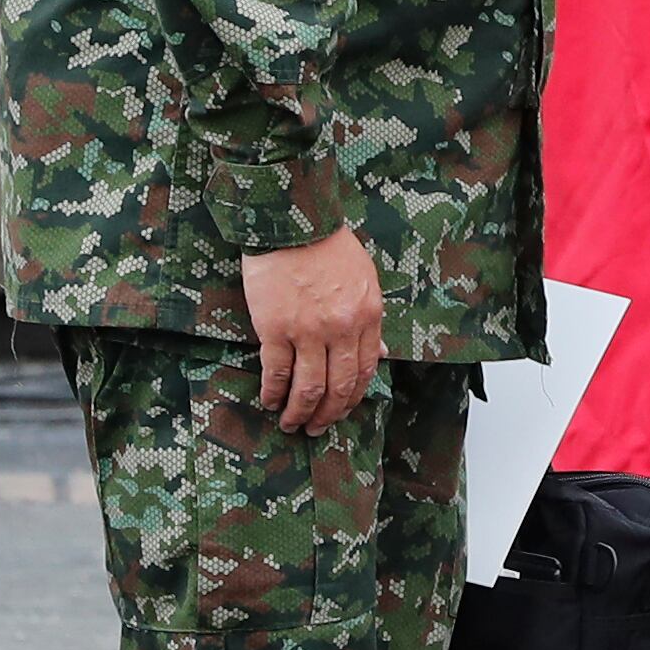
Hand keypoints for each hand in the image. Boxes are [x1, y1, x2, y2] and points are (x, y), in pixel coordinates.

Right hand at [241, 225, 383, 433]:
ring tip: (290, 423)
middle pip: (339, 387)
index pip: (366, 371)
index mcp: (368, 315)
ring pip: (308, 388)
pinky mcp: (275, 328)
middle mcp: (342, 328)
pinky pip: (276, 373)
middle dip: (328, 415)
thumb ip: (370, 318)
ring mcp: (308, 331)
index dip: (353, 397)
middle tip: (315, 428)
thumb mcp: (365, 278)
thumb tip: (380, 353)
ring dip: (299, 412)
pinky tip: (269, 401)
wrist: (292, 221)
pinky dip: (273, 393)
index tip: (342, 410)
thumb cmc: (327, 245)